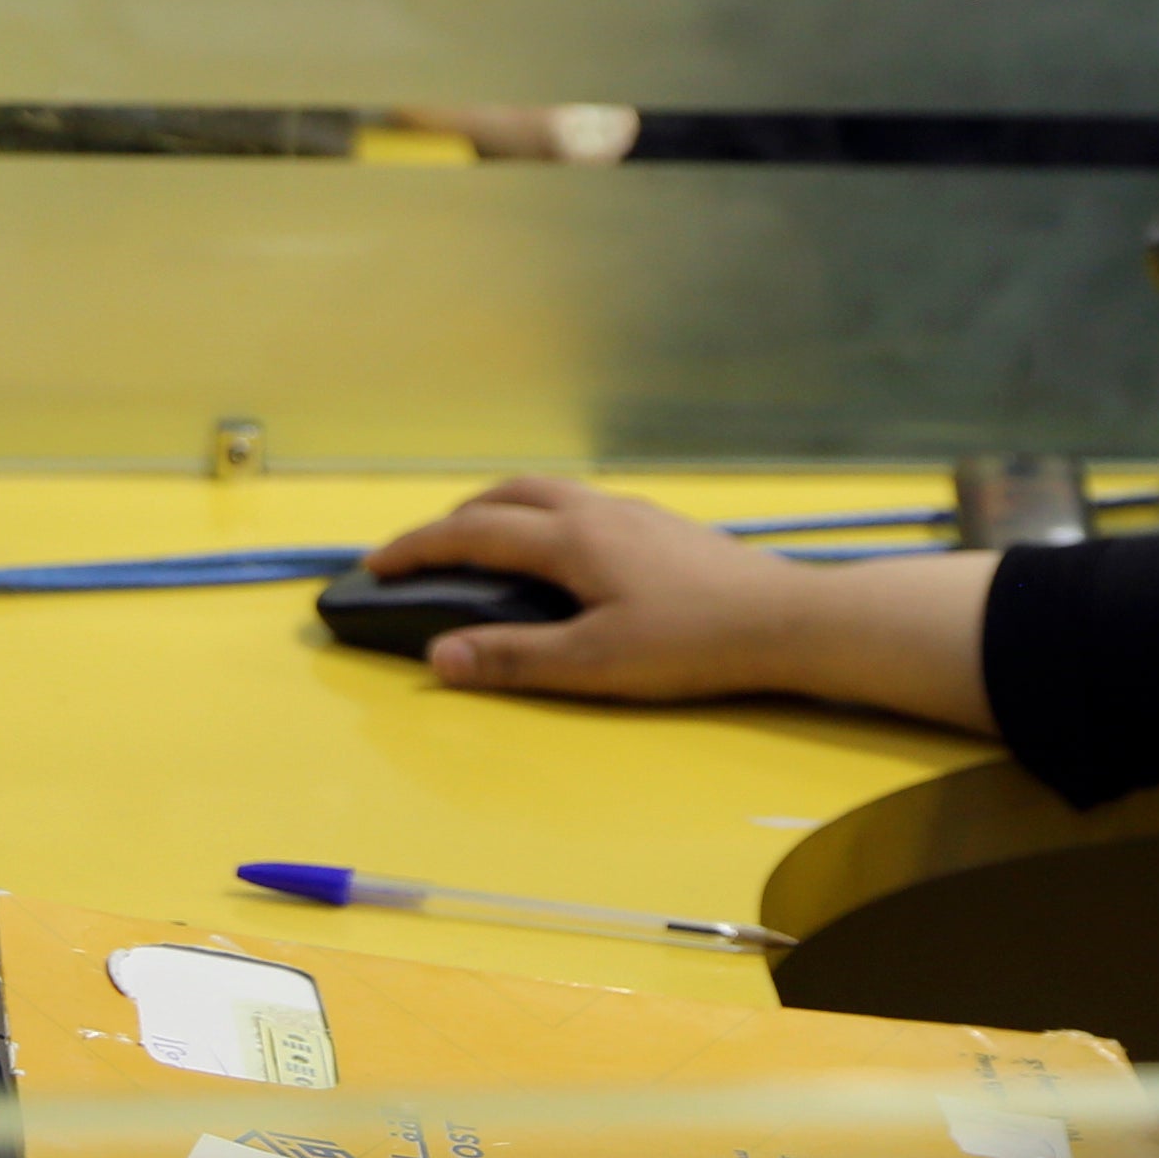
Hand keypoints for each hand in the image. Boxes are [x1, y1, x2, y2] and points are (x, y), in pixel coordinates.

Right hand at [360, 477, 998, 734]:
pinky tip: (558, 552)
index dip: (418, 548)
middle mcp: (596, 511)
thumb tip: (439, 654)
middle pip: (507, 495)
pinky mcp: (661, 525)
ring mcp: (633, 512)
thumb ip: (513, 660)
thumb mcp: (594, 664)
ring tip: (480, 544)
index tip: (375, 564)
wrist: (784, 621)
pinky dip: (540, 516)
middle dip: (455, 519)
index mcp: (570, 539)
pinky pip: (579, 504)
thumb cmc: (690, 644)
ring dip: (499, 510)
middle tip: (422, 554)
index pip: (473, 534)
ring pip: (547, 493)